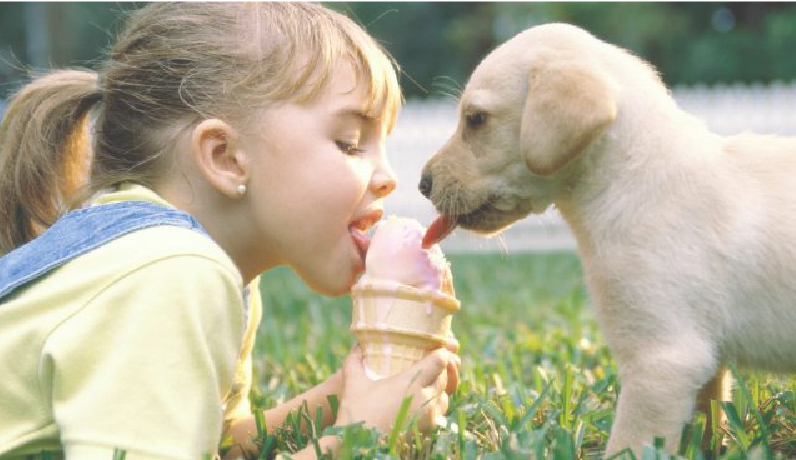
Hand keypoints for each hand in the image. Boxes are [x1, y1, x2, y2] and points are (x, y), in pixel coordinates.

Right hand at [335, 345, 459, 432]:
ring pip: (444, 398)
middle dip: (438, 371)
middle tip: (425, 366)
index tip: (434, 350)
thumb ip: (355, 361)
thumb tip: (358, 345)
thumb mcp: (353, 384)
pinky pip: (438, 415)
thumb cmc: (356, 414)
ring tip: (422, 387)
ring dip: (436, 391)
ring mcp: (429, 418)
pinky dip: (433, 408)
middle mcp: (425, 400)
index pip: (440, 361)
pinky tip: (418, 405)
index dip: (440, 352)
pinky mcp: (427, 432)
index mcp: (411, 383)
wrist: (359, 448)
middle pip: (444, 378)